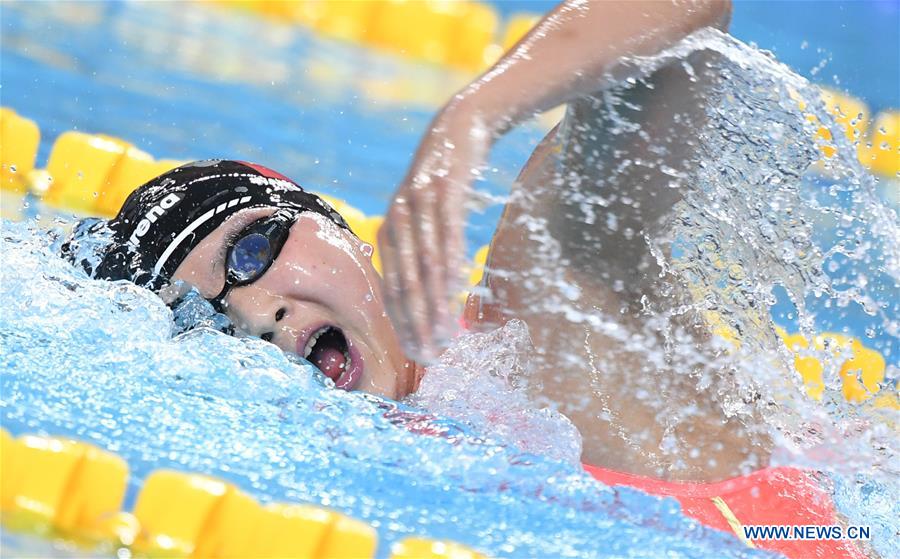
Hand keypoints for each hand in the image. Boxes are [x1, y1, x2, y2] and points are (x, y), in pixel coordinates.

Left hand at [378, 102, 491, 361]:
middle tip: (431, 355)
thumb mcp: (425, 218)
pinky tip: (457, 288)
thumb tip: (434, 295)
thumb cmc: (443, 183)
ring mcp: (419, 203)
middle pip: (405, 282)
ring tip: (444, 332)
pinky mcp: (445, 188)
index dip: (405, 324)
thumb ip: (422, 253)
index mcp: (388, 233)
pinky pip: (448, 231)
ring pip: (425, 263)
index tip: (419, 354)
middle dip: (417, 323)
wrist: (457, 128)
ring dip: (434, 302)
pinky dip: (450, 262)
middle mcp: (397, 220)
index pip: (392, 289)